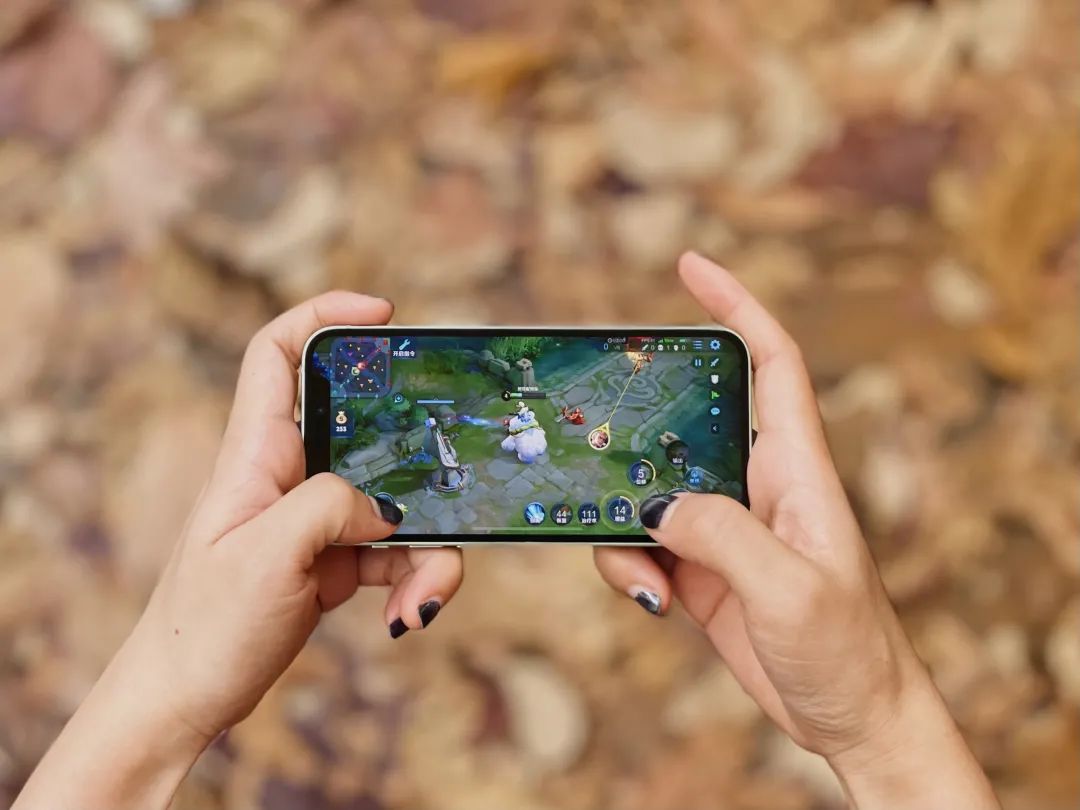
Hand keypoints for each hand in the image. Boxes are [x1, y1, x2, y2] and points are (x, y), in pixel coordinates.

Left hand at [15, 293, 462, 809]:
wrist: (185, 702)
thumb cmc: (203, 626)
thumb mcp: (263, 555)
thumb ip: (327, 507)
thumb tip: (385, 507)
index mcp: (256, 454)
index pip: (277, 352)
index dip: (324, 315)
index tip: (383, 314)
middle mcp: (289, 475)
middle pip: (368, 431)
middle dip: (419, 455)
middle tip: (452, 475)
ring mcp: (315, 519)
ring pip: (395, 501)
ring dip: (427, 548)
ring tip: (425, 599)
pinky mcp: (333, 560)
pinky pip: (394, 552)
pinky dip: (414, 580)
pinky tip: (412, 614)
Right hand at [595, 253, 998, 808]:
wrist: (850, 719)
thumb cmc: (848, 649)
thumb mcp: (792, 590)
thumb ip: (724, 537)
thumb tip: (658, 505)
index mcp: (796, 470)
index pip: (772, 364)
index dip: (737, 306)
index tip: (693, 266)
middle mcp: (755, 486)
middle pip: (686, 422)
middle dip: (638, 422)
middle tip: (593, 424)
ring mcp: (724, 527)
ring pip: (649, 489)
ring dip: (624, 520)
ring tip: (640, 572)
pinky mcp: (702, 568)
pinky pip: (643, 542)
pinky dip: (627, 563)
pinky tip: (648, 596)